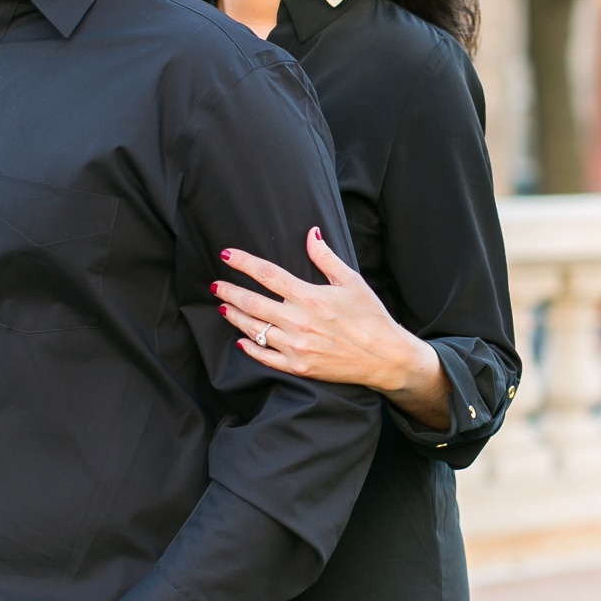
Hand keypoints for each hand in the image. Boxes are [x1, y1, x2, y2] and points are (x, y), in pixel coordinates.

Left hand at [215, 229, 435, 397]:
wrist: (385, 357)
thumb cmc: (371, 317)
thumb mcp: (351, 281)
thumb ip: (326, 257)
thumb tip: (311, 233)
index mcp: (309, 296)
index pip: (267, 274)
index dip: (243, 263)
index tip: (226, 255)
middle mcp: (298, 321)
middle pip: (252, 302)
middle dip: (229, 291)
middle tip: (216, 285)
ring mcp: (296, 346)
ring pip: (253, 329)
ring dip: (234, 316)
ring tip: (223, 307)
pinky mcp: (298, 367)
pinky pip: (265, 357)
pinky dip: (250, 348)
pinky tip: (241, 340)